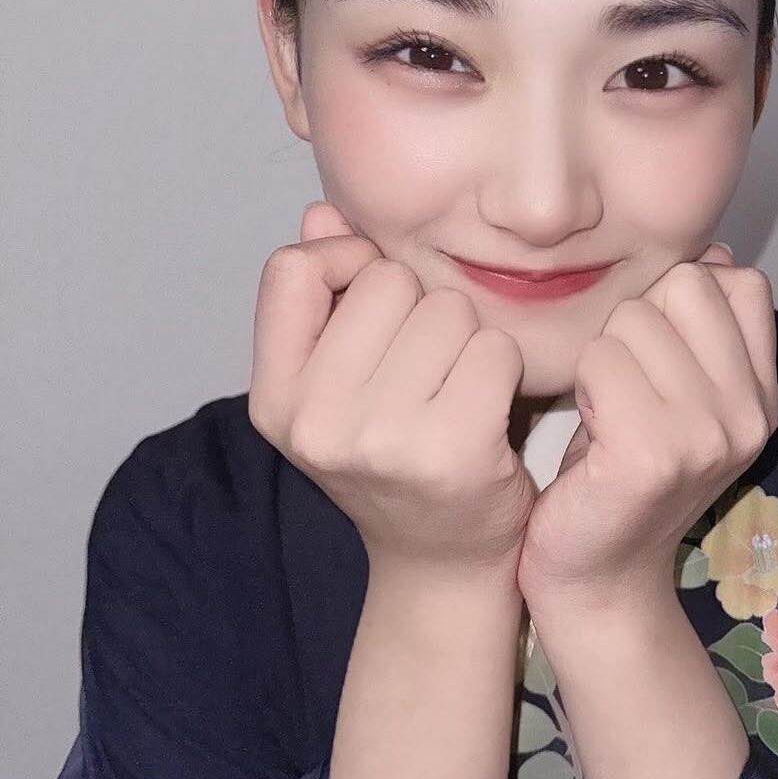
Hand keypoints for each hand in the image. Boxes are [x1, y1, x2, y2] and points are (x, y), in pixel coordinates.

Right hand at [247, 201, 537, 578]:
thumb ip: (326, 295)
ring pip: (447, 308)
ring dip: (467, 339)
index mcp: (274, 398)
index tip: (374, 302)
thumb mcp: (339, 383)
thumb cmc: (396, 457)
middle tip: (425, 372)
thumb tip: (322, 213)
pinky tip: (489, 410)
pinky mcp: (450, 450)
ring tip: (454, 391)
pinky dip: (503, 370)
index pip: (293, 269)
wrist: (442, 564)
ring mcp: (379, 439)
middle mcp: (313, 421)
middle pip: (386, 279)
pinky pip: (493, 348)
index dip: (343, 263)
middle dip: (420, 308)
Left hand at [516, 245, 777, 606]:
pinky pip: (601, 362)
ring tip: (605, 414)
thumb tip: (712, 252)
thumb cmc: (620, 471)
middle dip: (634, 324)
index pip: (738, 281)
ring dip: (600, 358)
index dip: (679, 300)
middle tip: (623, 391)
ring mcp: (708, 437)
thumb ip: (700, 327)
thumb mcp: (678, 392)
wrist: (597, 576)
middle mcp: (750, 414)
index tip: (656, 358)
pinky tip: (590, 431)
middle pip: (682, 286)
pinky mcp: (654, 456)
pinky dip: (581, 387)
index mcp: (762, 394)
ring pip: (632, 320)